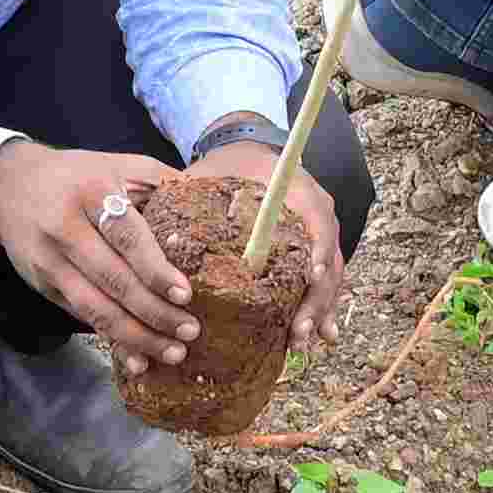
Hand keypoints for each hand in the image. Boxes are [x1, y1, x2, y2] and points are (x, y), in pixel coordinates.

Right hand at [0, 143, 199, 366]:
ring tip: (172, 352)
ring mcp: (50, 261)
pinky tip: (138, 358)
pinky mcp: (43, 285)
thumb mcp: (119, 164)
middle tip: (190, 332)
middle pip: (113, 279)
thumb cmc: (79, 175)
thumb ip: (162, 184)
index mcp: (92, 192)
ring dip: (135, 336)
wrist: (8, 186)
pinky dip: (111, 340)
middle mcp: (65, 228)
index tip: (185, 295)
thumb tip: (212, 207)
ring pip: (95, 307)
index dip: (155, 269)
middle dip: (154, 312)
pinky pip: (81, 317)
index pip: (127, 236)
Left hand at [191, 129, 354, 346]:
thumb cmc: (228, 166)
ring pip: (330, 277)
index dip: (317, 253)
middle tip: (298, 332)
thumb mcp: (212, 178)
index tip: (310, 279)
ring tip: (302, 342)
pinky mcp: (314, 249)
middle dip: (316, 300)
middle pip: (327, 261)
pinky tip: (321, 335)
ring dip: (319, 310)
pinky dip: (322, 306)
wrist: (247, 150)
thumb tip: (163, 244)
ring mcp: (319, 233)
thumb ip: (197, 204)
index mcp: (298, 192)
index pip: (317, 224)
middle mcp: (317, 213)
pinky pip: (325, 280)